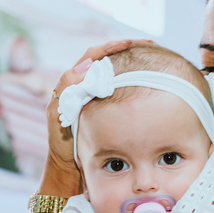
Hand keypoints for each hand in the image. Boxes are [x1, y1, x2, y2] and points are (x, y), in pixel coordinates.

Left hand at [45, 40, 151, 186]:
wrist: (69, 169)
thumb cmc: (62, 146)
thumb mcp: (59, 117)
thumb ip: (65, 92)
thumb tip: (79, 69)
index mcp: (72, 84)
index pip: (92, 56)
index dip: (110, 47)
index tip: (129, 43)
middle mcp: (85, 86)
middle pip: (108, 59)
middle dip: (127, 49)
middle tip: (150, 46)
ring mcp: (97, 97)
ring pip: (117, 73)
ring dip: (134, 63)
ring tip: (154, 58)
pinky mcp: (107, 110)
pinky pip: (122, 90)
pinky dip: (135, 83)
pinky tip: (150, 82)